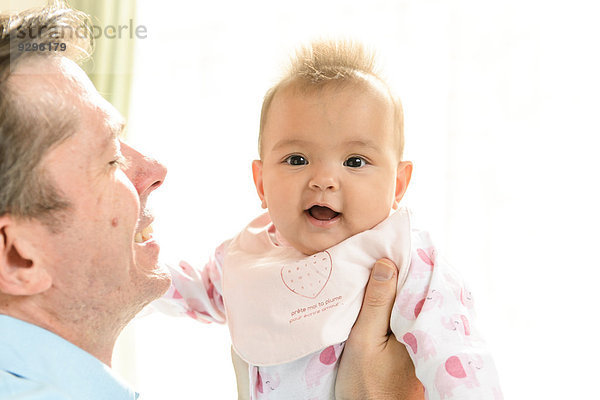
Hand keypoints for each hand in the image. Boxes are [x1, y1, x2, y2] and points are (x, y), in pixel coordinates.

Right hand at [335, 259, 424, 399]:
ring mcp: (427, 340)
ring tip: (386, 266)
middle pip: (423, 289)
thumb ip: (376, 303)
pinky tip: (391, 294)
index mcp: (421, 325)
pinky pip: (416, 315)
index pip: (422, 281)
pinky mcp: (420, 349)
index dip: (409, 258)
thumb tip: (388, 263)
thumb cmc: (367, 386)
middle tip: (386, 249)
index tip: (393, 239)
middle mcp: (431, 331)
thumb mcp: (363, 340)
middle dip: (408, 269)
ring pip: (420, 301)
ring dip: (405, 285)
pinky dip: (405, 301)